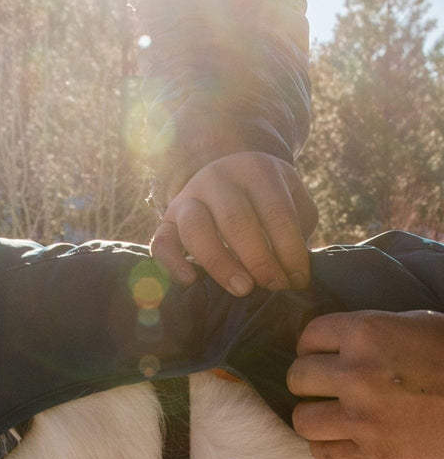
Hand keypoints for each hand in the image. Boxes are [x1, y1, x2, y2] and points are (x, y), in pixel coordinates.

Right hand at [150, 152, 317, 295]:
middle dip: (259, 259)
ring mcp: (186, 199)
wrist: (223, 180)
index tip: (297, 281)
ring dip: (221, 263)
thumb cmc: (264, 201)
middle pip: (236, 220)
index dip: (290, 249)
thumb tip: (298, 274)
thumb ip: (298, 227)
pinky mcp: (165, 222)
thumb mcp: (290, 199)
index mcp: (255, 169)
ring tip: (243, 289)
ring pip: (196, 230)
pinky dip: (172, 264)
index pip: (275, 211)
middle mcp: (217, 178)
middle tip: (274, 287)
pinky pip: (161, 243)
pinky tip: (190, 282)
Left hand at [287, 310, 443, 458]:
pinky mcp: (373, 455)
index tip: (322, 355)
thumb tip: (331, 341)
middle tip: (326, 386)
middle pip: (297, 378)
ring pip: (301, 419)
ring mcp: (362, 418)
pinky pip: (321, 453)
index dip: (313, 347)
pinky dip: (328, 445)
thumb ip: (370, 332)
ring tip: (333, 413)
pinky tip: (343, 437)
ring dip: (314, 416)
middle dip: (310, 381)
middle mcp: (357, 374)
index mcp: (368, 333)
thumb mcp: (417, 324)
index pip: (308, 338)